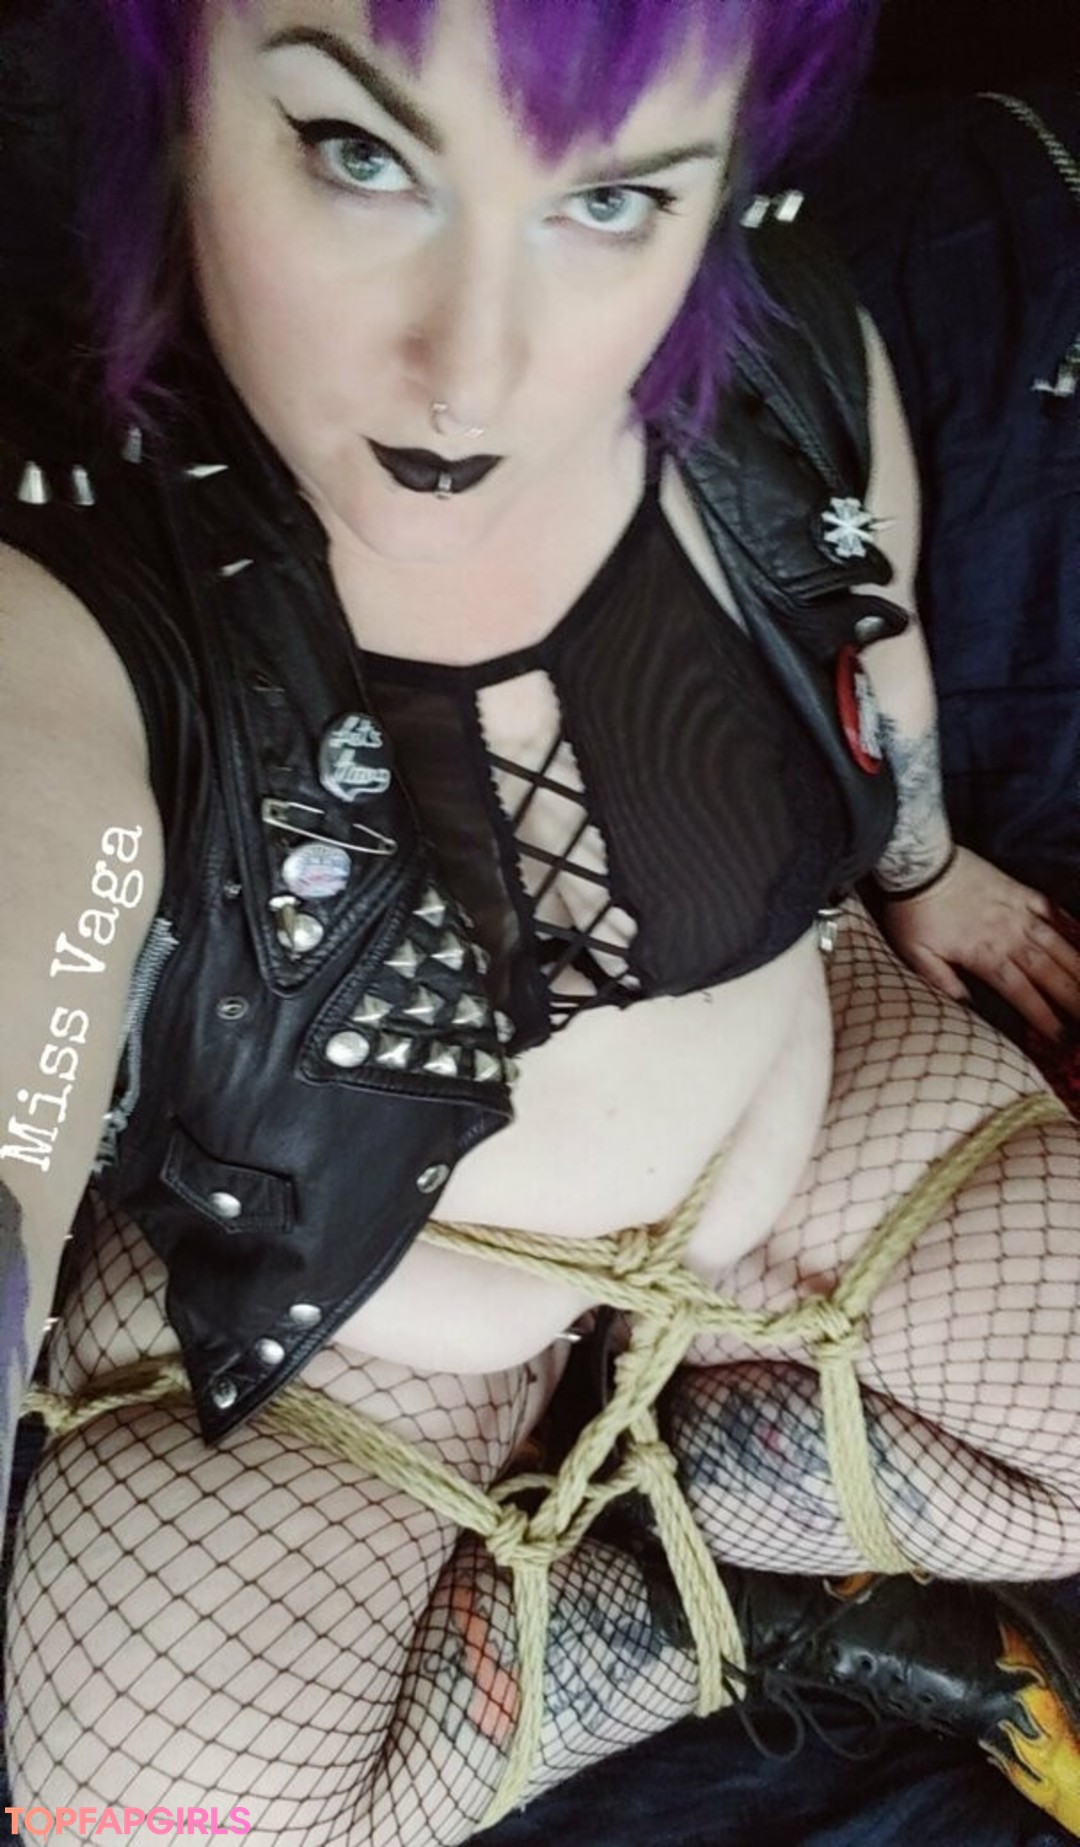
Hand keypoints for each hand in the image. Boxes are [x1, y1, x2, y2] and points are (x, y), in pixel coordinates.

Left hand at [880, 847, 1079, 1039]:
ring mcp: (1018, 912)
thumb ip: (943, 983)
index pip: (1021, 992)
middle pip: (1048, 972)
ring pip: (1058, 943)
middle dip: (1072, 997)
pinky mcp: (1019, 891)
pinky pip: (1052, 909)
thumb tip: (968, 1009)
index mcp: (985, 955)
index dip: (1043, 1016)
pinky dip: (1069, 923)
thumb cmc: (913, 911)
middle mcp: (1010, 936)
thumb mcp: (916, 954)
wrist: (920, 861)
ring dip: (1077, 966)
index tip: (1060, 1038)